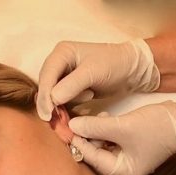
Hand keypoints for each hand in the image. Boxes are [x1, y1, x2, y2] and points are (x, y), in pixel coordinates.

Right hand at [37, 39, 159, 120]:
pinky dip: (70, 108)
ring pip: (53, 97)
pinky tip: (87, 101)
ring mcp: (64, 78)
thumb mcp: (93, 72)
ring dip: (64, 105)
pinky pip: (63, 103)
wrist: (130, 69)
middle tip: (59, 120)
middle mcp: (59, 64)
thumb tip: (53, 99)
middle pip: (45, 88)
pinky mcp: (70, 90)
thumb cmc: (114, 64)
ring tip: (89, 97)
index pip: (46, 77)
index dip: (44, 97)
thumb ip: (72, 85)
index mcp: (61, 53)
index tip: (48, 115)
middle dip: (51, 104)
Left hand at [69, 102, 175, 174]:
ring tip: (97, 118)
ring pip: (101, 148)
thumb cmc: (157, 127)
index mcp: (123, 172)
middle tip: (78, 121)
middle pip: (95, 156)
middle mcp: (123, 171)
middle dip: (87, 138)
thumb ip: (96, 127)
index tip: (67, 127)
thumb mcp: (123, 126)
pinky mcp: (129, 151)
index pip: (93, 159)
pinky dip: (104, 132)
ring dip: (95, 133)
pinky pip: (109, 143)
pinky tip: (105, 119)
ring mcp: (127, 161)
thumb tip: (72, 126)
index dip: (79, 142)